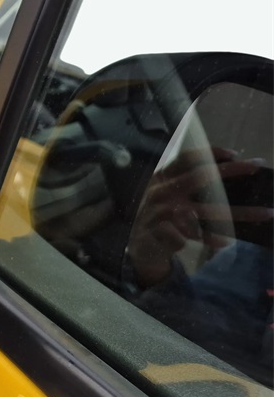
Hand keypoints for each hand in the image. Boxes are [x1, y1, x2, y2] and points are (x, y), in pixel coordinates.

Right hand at [127, 147, 262, 286]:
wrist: (136, 243)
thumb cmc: (159, 214)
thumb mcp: (166, 194)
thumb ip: (188, 184)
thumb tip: (228, 174)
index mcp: (161, 178)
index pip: (186, 158)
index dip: (210, 153)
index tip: (235, 153)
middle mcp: (161, 191)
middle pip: (199, 176)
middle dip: (230, 170)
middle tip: (256, 164)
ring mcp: (162, 212)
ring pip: (208, 211)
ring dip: (241, 213)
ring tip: (266, 213)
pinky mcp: (164, 233)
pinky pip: (197, 235)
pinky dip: (213, 238)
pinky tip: (226, 241)